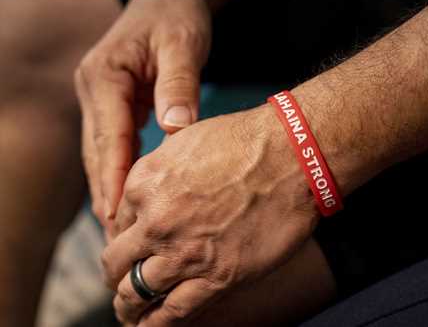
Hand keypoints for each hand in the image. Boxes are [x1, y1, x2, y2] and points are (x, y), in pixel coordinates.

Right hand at [75, 0, 210, 229]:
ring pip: (101, 152)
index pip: (108, 138)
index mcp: (105, 76)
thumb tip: (174, 130)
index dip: (113, 179)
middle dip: (107, 194)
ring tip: (121, 228)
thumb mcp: (183, 44)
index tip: (119, 218)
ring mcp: (100, 97)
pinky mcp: (114, 103)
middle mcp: (94, 90)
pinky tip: (129, 196)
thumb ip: (179, 85)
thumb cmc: (176, 16)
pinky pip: (114, 143)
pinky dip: (120, 170)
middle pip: (97, 152)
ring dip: (110, 188)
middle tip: (119, 237)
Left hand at [102, 105, 319, 325]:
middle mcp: (156, 221)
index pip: (117, 223)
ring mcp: (184, 252)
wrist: (291, 156)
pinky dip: (155, 325)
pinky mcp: (217, 276)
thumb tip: (153, 191)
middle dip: (116, 275)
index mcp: (144, 184)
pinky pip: (174, 312)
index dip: (124, 238)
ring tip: (129, 313)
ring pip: (137, 292)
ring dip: (128, 306)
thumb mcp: (186, 140)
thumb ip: (160, 169)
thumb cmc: (245, 142)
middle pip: (117, 261)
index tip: (133, 247)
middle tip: (120, 283)